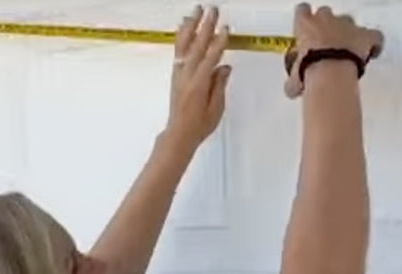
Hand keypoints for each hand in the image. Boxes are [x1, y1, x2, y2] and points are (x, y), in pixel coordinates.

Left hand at [165, 5, 232, 150]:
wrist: (179, 134)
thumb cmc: (199, 125)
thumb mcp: (216, 107)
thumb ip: (219, 85)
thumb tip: (224, 67)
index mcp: (199, 84)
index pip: (211, 58)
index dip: (219, 42)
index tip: (226, 28)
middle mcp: (187, 76)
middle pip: (197, 46)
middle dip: (205, 26)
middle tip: (212, 10)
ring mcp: (179, 74)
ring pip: (184, 46)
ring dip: (190, 27)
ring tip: (195, 12)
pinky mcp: (175, 75)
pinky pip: (178, 52)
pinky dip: (180, 38)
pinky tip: (184, 28)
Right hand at [283, 4, 383, 98]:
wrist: (330, 73)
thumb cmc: (308, 71)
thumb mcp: (294, 78)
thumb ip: (293, 79)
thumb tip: (292, 89)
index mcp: (305, 24)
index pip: (302, 11)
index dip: (305, 20)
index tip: (306, 31)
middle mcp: (326, 19)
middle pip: (327, 14)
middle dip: (327, 26)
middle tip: (325, 43)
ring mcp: (348, 25)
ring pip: (349, 22)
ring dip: (348, 33)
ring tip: (347, 49)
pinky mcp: (365, 35)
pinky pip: (374, 35)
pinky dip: (373, 42)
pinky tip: (372, 52)